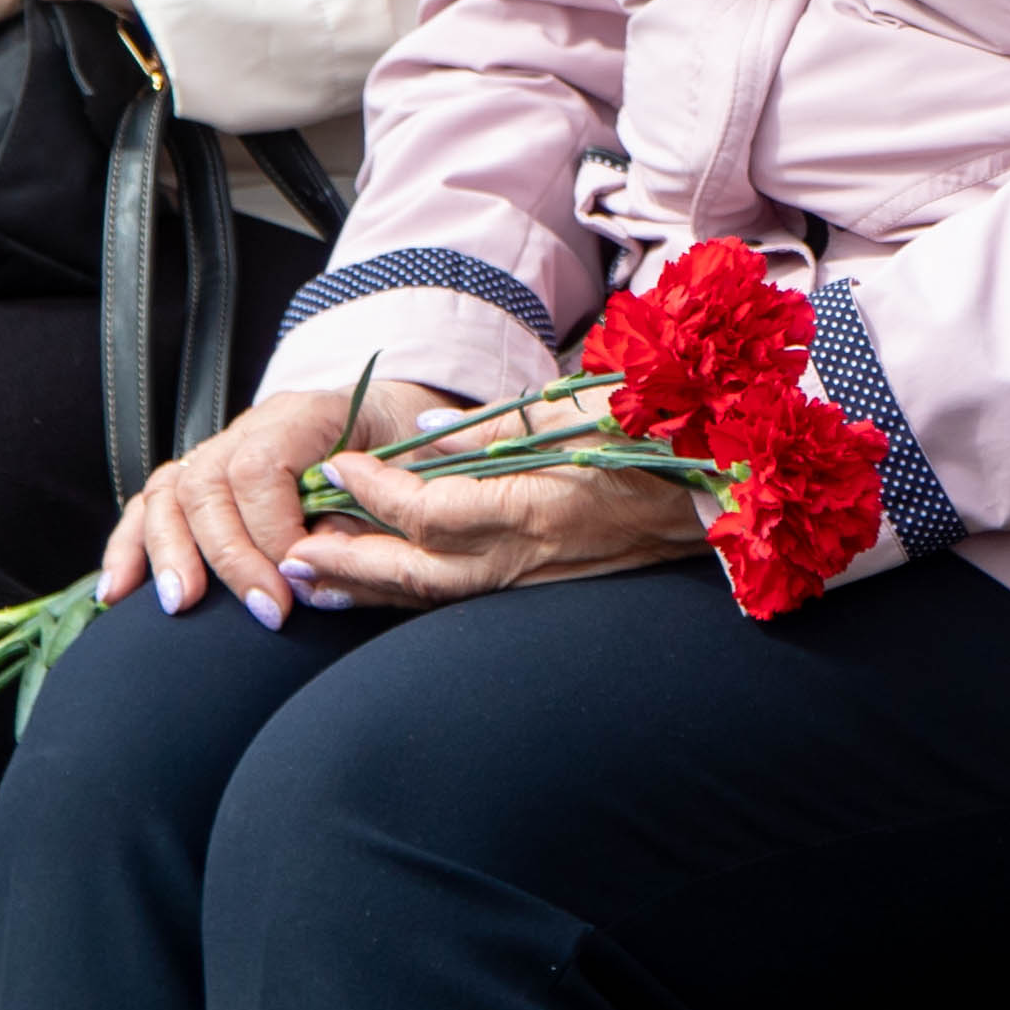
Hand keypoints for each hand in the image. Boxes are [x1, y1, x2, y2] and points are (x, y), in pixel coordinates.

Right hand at [109, 366, 461, 623]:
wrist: (394, 419)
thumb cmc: (406, 453)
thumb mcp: (406, 475)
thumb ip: (363, 514)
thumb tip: (307, 562)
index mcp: (307, 414)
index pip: (259, 467)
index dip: (270, 528)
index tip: (296, 578)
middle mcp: (252, 426)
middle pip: (208, 483)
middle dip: (229, 556)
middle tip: (266, 612)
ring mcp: (220, 449)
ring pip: (170, 492)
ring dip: (170, 554)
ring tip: (180, 605)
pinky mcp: (200, 477)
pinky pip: (151, 506)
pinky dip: (130, 548)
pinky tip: (116, 591)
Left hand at [280, 417, 708, 611]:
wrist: (716, 498)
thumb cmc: (657, 440)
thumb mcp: (579, 411)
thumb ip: (497, 427)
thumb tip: (425, 431)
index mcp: (539, 505)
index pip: (433, 510)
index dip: (379, 492)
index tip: (343, 467)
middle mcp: (528, 556)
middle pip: (416, 572)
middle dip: (349, 564)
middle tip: (293, 553)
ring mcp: (533, 581)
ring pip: (433, 596)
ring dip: (369, 590)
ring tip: (313, 582)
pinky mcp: (540, 591)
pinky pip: (460, 599)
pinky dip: (410, 596)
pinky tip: (376, 592)